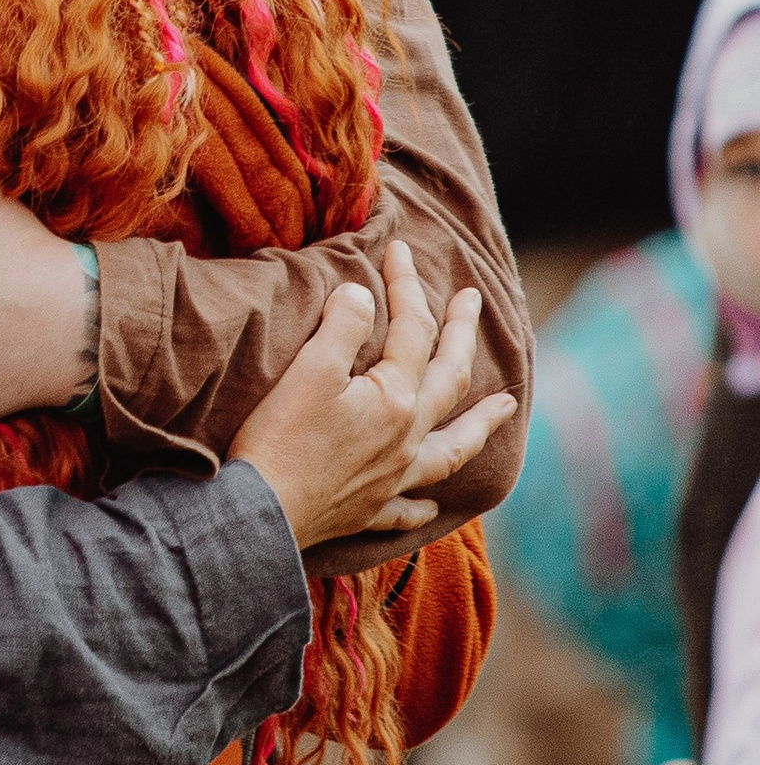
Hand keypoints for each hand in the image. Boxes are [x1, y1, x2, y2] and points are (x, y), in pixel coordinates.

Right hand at [228, 246, 511, 549]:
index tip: (399, 249)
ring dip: (480, 425)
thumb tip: (362, 295)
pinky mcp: (369, 509)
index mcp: (395, 399)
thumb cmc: (279, 439)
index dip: (407, 285)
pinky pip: (408, 507)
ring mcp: (393, 479)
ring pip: (451, 449)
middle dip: (462, 335)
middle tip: (474, 301)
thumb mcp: (309, 371)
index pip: (412, 330)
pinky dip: (423, 501)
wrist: (258, 514)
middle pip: (448, 380)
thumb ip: (343, 327)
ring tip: (505, 408)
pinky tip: (431, 501)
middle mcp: (407, 439)